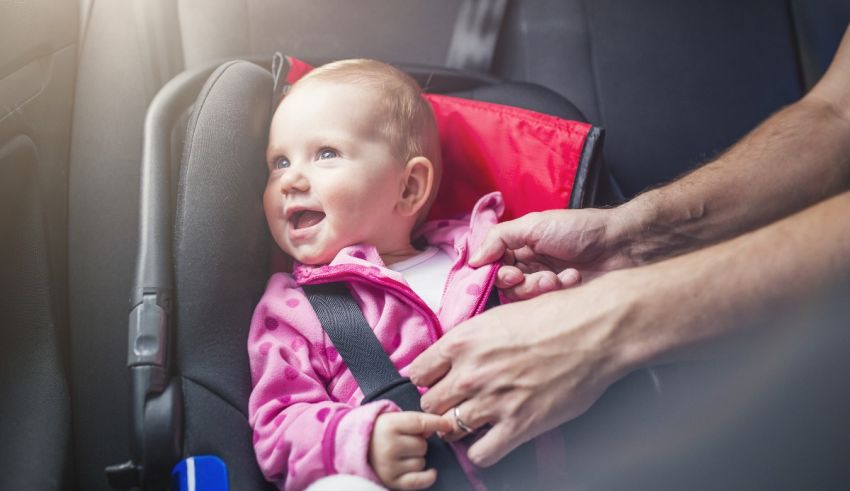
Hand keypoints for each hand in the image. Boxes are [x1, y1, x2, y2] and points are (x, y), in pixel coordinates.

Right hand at [369, 411, 452, 489]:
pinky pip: (418, 481)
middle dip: (418, 443)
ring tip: (402, 455)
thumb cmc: (379, 432)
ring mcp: (389, 466)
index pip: (420, 423)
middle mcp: (388, 446)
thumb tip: (438, 427)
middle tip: (405, 442)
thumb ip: (414, 421)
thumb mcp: (392, 419)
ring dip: (417, 459)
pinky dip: (428, 477)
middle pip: (422, 445)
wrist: (356, 449)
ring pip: (421, 463)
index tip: (449, 425)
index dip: (437, 423)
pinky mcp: (391, 481)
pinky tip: (432, 472)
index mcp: (388, 425)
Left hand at [409, 271, 640, 466]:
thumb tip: (455, 358)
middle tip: (458, 403)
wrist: (596, 330)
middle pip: (429, 404)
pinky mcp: (519, 425)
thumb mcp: (499, 317)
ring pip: (449, 429)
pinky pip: (481, 454)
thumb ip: (471, 340)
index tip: (437, 383)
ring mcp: (493, 400)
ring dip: (459, 428)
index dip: (427, 380)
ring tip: (476, 421)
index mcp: (462, 341)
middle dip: (442, 404)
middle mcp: (471, 372)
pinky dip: (482, 451)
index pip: (417, 372)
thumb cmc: (555, 316)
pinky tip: (493, 439)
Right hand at [470, 208, 637, 300]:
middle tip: (538, 276)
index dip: (496, 274)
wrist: (621, 244)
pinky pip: (544, 307)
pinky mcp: (559, 301)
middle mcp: (527, 266)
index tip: (511, 273)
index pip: (492, 268)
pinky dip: (558, 293)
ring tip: (560, 277)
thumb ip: (499, 238)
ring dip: (539, 289)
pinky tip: (574, 279)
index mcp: (518, 248)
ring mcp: (543, 285)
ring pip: (523, 299)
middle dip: (520, 284)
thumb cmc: (580, 229)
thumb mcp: (534, 225)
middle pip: (505, 287)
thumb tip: (473, 260)